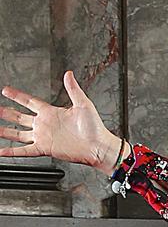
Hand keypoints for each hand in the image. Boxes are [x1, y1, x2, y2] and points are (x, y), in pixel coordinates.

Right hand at [0, 70, 123, 172]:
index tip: (6, 90)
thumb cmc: (95, 128)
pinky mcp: (45, 148)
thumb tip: (69, 74)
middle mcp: (45, 124)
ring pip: (18, 134)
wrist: (99, 147)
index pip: (29, 101)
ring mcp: (43, 137)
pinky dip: (12, 152)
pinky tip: (2, 152)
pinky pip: (25, 151)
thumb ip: (73, 89)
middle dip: (6, 113)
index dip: (17, 96)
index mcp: (51, 112)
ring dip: (5, 131)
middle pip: (19, 117)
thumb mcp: (84, 104)